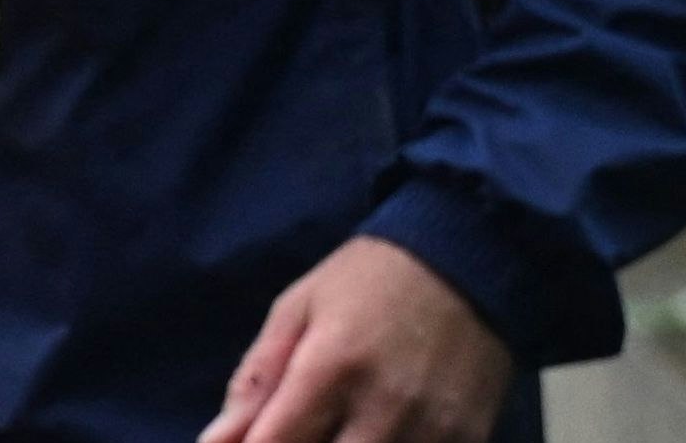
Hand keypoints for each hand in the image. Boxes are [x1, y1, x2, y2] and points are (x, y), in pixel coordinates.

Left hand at [201, 235, 513, 442]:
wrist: (466, 261)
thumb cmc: (366, 283)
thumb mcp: (297, 310)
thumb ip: (257, 381)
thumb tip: (216, 441)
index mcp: (329, 368)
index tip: (252, 442)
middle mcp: (383, 407)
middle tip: (297, 429)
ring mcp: (432, 430)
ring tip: (335, 425)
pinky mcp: (469, 438)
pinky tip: (376, 430)